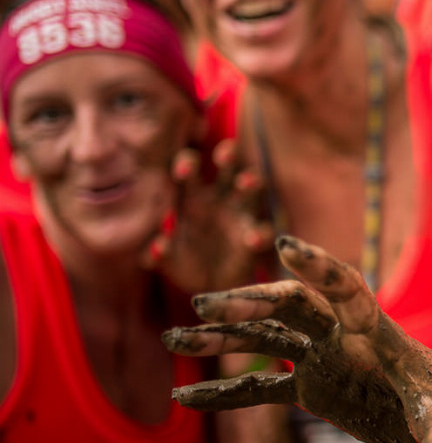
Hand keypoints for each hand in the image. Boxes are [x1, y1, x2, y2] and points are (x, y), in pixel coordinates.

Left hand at [144, 139, 273, 293]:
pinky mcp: (256, 237)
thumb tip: (156, 247)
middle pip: (227, 168)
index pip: (190, 172)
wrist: (213, 288)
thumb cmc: (188, 265)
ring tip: (246, 182)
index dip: (187, 165)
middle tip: (223, 154)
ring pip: (251, 189)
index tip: (183, 169)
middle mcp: (220, 200)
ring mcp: (241, 215)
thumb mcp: (170, 262)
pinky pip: (263, 230)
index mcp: (193, 199)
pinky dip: (259, 234)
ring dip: (250, 181)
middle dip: (228, 155)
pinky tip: (253, 240)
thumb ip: (161, 255)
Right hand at [162, 236, 431, 442]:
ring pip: (264, 341)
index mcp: (376, 332)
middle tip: (204, 303)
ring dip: (220, 339)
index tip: (286, 246)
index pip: (346, 290)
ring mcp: (322, 359)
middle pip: (291, 307)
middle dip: (249, 302)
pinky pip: (259, 389)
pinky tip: (183, 397)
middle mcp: (342, 337)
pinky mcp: (311, 387)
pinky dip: (224, 393)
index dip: (319, 268)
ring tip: (172, 338)